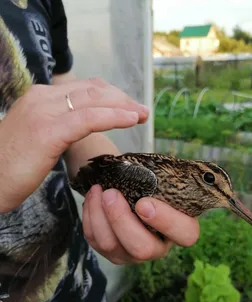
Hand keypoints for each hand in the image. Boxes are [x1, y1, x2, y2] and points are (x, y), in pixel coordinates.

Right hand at [0, 78, 147, 212]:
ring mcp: (45, 111)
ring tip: (143, 115)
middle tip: (142, 110)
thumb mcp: (37, 138)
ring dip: (124, 105)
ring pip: (94, 100)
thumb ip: (58, 126)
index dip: (111, 95)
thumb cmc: (12, 166)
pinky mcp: (49, 130)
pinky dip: (113, 117)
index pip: (84, 88)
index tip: (129, 107)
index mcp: (40, 97)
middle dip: (122, 98)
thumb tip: (80, 128)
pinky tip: (130, 120)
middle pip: (93, 90)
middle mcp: (43, 97)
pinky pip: (89, 119)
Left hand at [82, 185, 199, 263]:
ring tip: (98, 190)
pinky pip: (95, 240)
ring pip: (111, 245)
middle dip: (121, 220)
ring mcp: (132, 254)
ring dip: (100, 215)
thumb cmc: (151, 183)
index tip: (144, 202)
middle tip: (111, 193)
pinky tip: (93, 198)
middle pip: (142, 249)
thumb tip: (141, 172)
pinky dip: (90, 216)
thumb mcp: (162, 179)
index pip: (186, 234)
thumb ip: (160, 179)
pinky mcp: (111, 253)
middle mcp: (158, 247)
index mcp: (180, 229)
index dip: (166, 221)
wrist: (130, 188)